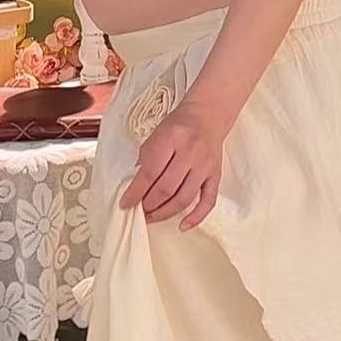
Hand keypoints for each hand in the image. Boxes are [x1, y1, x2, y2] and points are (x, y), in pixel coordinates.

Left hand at [118, 99, 224, 230]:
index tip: (125, 204)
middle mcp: (191, 152)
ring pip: (184, 198)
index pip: (149, 173)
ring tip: (152, 217)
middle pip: (166, 188)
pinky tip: (182, 225)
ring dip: (165, 213)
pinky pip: (208, 201)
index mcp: (172, 138)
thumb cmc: (178, 126)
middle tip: (140, 210)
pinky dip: (195, 217)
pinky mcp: (216, 175)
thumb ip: (146, 160)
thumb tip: (136, 189)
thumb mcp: (156, 135)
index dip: (135, 192)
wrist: (207, 116)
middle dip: (149, 204)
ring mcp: (205, 166)